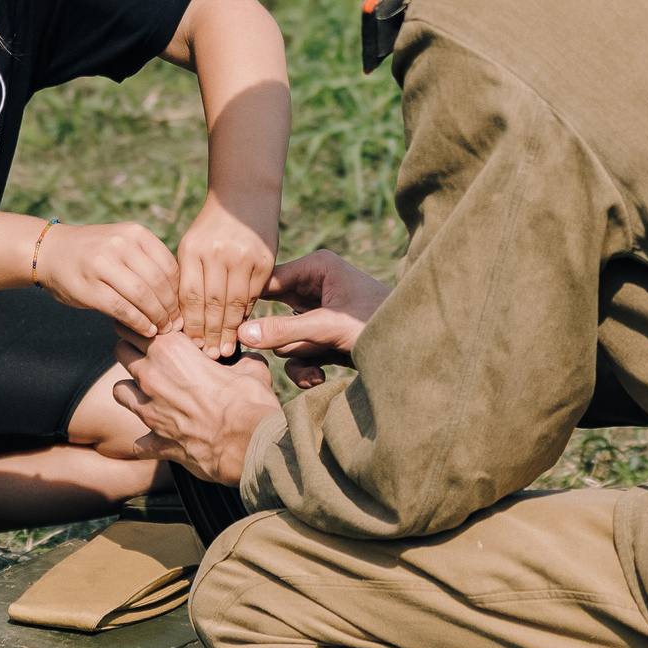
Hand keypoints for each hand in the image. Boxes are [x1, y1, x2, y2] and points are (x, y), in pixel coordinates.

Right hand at [34, 220, 180, 337]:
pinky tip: (145, 330)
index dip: (178, 291)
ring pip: (142, 296)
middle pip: (158, 282)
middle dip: (170, 308)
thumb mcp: (123, 243)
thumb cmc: (95, 253)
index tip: (180, 308)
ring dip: (156, 317)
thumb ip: (148, 261)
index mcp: (135, 233)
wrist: (51, 251)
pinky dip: (138, 323)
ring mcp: (102, 264)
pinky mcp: (89, 287)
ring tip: (162, 329)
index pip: (169, 266)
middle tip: (174, 323)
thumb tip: (179, 295)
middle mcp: (120, 244)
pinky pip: (122, 309)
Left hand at [112, 329, 279, 484]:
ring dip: (131, 391)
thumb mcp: (251, 369)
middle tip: (150, 356)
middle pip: (122, 351)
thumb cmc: (249, 401)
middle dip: (132, 351)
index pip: (139, 325)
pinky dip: (148, 440)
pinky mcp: (156, 441)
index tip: (156, 329)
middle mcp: (152, 376)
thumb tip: (247, 358)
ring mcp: (149, 410)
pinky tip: (162, 438)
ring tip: (149, 394)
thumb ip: (242, 360)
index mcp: (172, 350)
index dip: (146, 325)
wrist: (248, 443)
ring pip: (119, 391)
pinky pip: (139, 442)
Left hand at [174, 194, 275, 358]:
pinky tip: (242, 328)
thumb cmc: (211, 228)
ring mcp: (243, 256)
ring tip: (225, 349)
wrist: (243, 197)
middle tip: (209, 356)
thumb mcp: (192, 245)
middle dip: (210, 334)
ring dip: (230, 330)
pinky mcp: (264, 260)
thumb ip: (189, 278)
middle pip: (212, 304)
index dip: (191, 324)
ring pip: (235, 303)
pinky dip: (246, 313)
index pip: (189, 296)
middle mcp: (217, 253)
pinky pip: (254, 295)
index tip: (190, 345)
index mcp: (192, 250)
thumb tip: (187, 322)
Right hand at [236, 250, 391, 387]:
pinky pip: (298, 354)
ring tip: (316, 370)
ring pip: (283, 339)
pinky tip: (319, 379)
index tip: (229, 327)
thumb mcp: (330, 328)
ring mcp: (318, 314)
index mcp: (316, 267)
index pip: (267, 281)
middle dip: (276, 339)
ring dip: (297, 357)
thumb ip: (286, 331)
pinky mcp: (324, 339)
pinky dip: (305, 370)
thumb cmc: (381, 325)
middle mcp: (314, 286)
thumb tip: (242, 334)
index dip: (247, 304)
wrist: (418, 350)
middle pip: (270, 313)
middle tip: (257, 355)